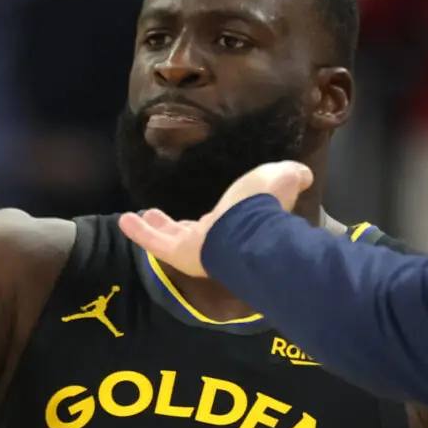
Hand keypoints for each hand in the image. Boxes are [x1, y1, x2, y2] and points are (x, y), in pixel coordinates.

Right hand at [117, 160, 315, 276]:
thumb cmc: (263, 205)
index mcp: (235, 225)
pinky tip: (124, 221)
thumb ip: (292, 176)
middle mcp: (213, 239)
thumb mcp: (283, 179)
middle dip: (173, 226)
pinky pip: (155, 242)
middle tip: (158, 217)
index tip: (204, 215)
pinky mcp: (177, 253)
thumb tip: (303, 175)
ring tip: (138, 217)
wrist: (249, 233)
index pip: (218, 223)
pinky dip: (140, 232)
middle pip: (188, 233)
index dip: (209, 219)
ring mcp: (193, 248)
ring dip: (153, 228)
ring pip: (168, 238)